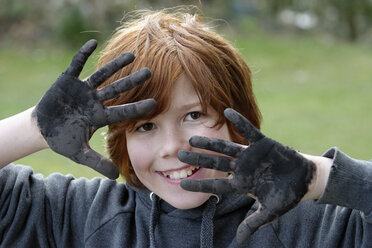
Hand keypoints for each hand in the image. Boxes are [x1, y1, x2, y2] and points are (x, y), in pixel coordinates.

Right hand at [32, 39, 154, 178]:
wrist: (44, 129)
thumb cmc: (64, 140)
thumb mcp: (80, 154)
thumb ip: (97, 162)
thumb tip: (114, 177)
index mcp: (100, 116)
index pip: (122, 111)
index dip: (137, 107)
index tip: (155, 102)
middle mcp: (95, 100)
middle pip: (117, 89)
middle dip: (132, 82)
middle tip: (150, 72)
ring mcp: (83, 89)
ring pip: (102, 75)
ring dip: (115, 65)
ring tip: (131, 55)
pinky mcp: (67, 80)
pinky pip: (76, 65)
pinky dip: (83, 55)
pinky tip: (92, 43)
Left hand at [178, 108, 314, 242]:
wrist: (304, 180)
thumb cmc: (286, 196)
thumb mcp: (269, 213)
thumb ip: (253, 223)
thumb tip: (239, 241)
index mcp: (241, 184)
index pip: (216, 185)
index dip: (199, 185)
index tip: (181, 185)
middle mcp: (241, 168)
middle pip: (215, 163)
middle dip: (198, 159)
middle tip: (179, 155)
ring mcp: (250, 155)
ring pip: (226, 147)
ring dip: (210, 143)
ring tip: (192, 138)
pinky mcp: (263, 144)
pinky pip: (249, 131)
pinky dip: (240, 122)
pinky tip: (227, 111)